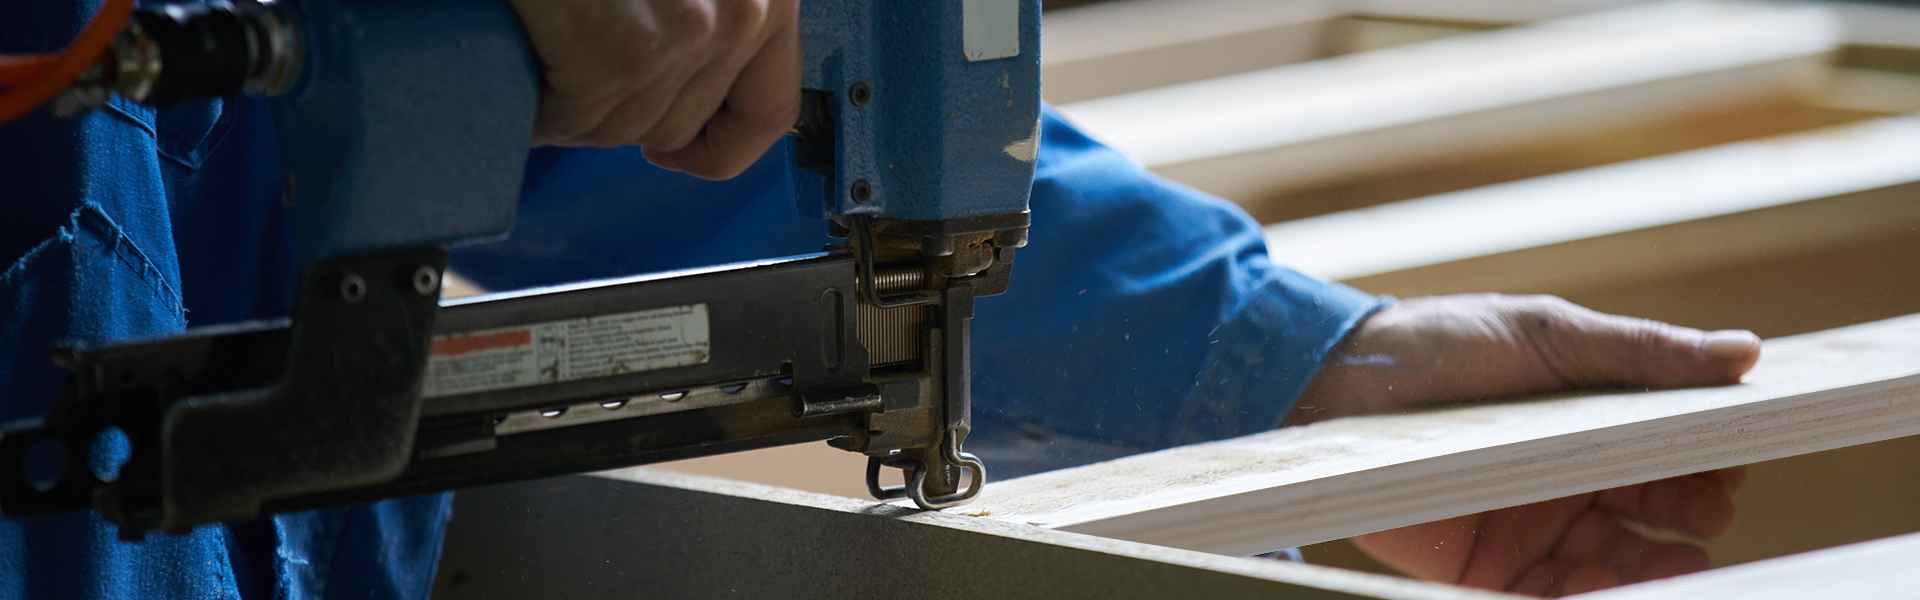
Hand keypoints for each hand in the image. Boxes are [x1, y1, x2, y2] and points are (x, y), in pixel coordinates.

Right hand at [508, 0, 800, 178]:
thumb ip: (708, 30)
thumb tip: (689, 121)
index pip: (770, 110)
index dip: (720, 147)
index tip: (679, 151)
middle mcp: (748, 6)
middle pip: (681, 126)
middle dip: (621, 112)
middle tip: (581, 63)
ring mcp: (692, 32)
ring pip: (626, 130)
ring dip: (578, 105)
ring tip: (556, 45)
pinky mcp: (627, 52)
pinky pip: (577, 119)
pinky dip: (541, 101)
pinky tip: (533, 52)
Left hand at [1294, 294, 1761, 595]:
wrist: (1340, 382)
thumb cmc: (1444, 345)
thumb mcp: (1549, 337)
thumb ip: (1643, 353)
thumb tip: (1747, 351)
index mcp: (1596, 424)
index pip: (1677, 454)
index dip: (1712, 460)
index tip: (1732, 461)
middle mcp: (1572, 481)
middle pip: (1660, 516)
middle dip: (1695, 517)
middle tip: (1707, 511)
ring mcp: (1532, 527)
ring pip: (1617, 565)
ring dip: (1653, 568)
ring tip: (1672, 562)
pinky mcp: (1487, 567)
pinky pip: (1550, 596)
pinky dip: (1587, 596)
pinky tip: (1603, 583)